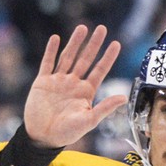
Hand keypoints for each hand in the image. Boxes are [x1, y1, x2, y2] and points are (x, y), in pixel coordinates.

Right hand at [23, 24, 124, 148]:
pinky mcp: (42, 82)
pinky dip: (51, 51)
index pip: (99, 70)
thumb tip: (123, 98)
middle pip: (85, 59)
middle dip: (93, 44)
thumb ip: (105, 108)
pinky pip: (47, 63)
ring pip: (67, 57)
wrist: (42, 137)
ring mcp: (58, 81)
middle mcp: (73, 84)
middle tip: (101, 29)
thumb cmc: (66, 133)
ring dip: (75, 43)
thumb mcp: (89, 121)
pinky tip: (55, 39)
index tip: (116, 44)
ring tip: (82, 28)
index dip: (107, 58)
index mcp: (85, 92)